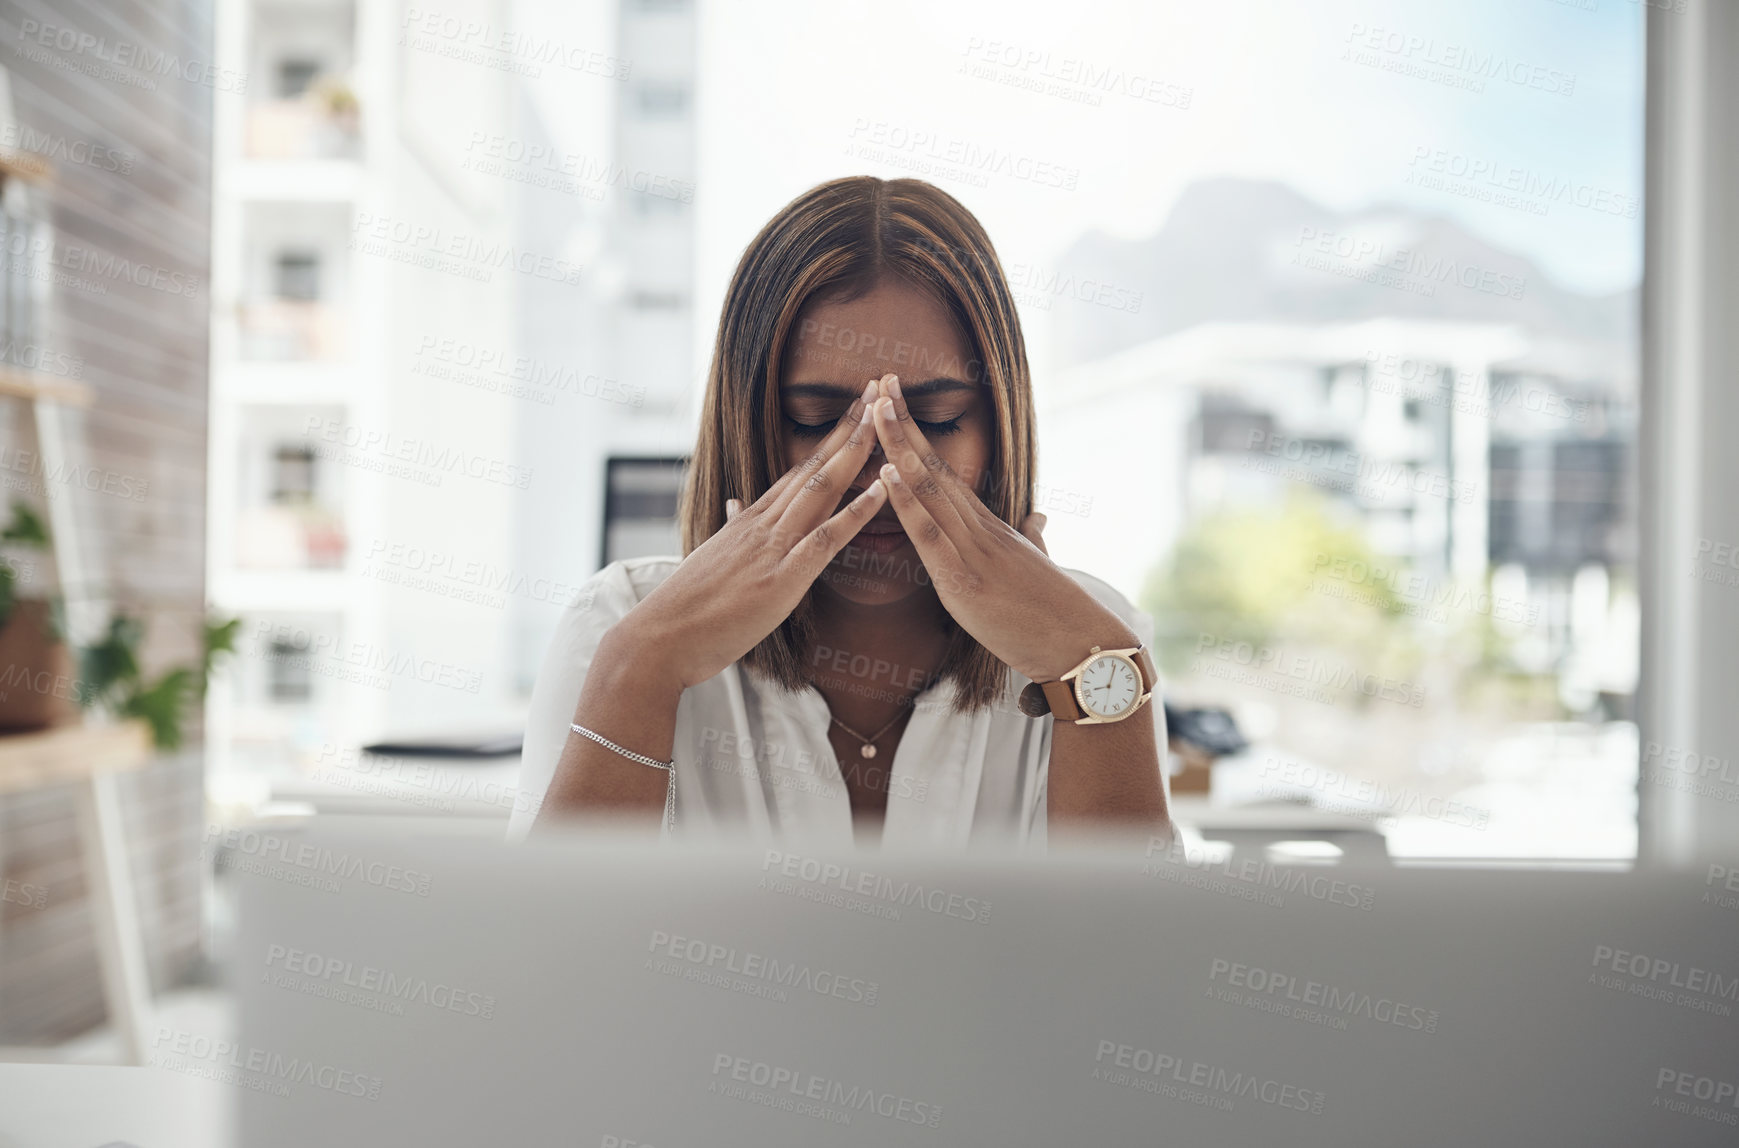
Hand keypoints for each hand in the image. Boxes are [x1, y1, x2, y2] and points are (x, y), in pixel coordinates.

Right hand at [613, 379, 888, 690]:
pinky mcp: (781, 579)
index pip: (798, 471)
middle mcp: (763, 524)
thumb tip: (735, 504)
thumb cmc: (685, 608)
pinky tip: (881, 490)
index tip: (855, 410)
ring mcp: (772, 548)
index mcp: (750, 521)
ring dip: (856, 452)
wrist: (658, 638)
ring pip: (821, 489)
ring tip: (884, 419)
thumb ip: (731, 529)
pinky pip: (825, 538)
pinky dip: (856, 512)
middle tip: (879, 388)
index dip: (830, 440)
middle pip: (815, 466)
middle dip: (849, 427)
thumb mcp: (712, 557)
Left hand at [869, 374, 1135, 683]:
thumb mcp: (1039, 567)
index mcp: (988, 526)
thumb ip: (1033, 540)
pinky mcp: (963, 580)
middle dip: (903, 425)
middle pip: (933, 467)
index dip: (917, 438)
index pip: (944, 472)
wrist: (1080, 645)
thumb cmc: (1054, 613)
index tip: (897, 404)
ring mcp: (971, 550)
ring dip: (898, 448)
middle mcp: (978, 528)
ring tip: (877, 409)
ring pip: (929, 489)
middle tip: (880, 381)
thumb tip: (1038, 520)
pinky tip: (886, 474)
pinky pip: (929, 534)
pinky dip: (906, 502)